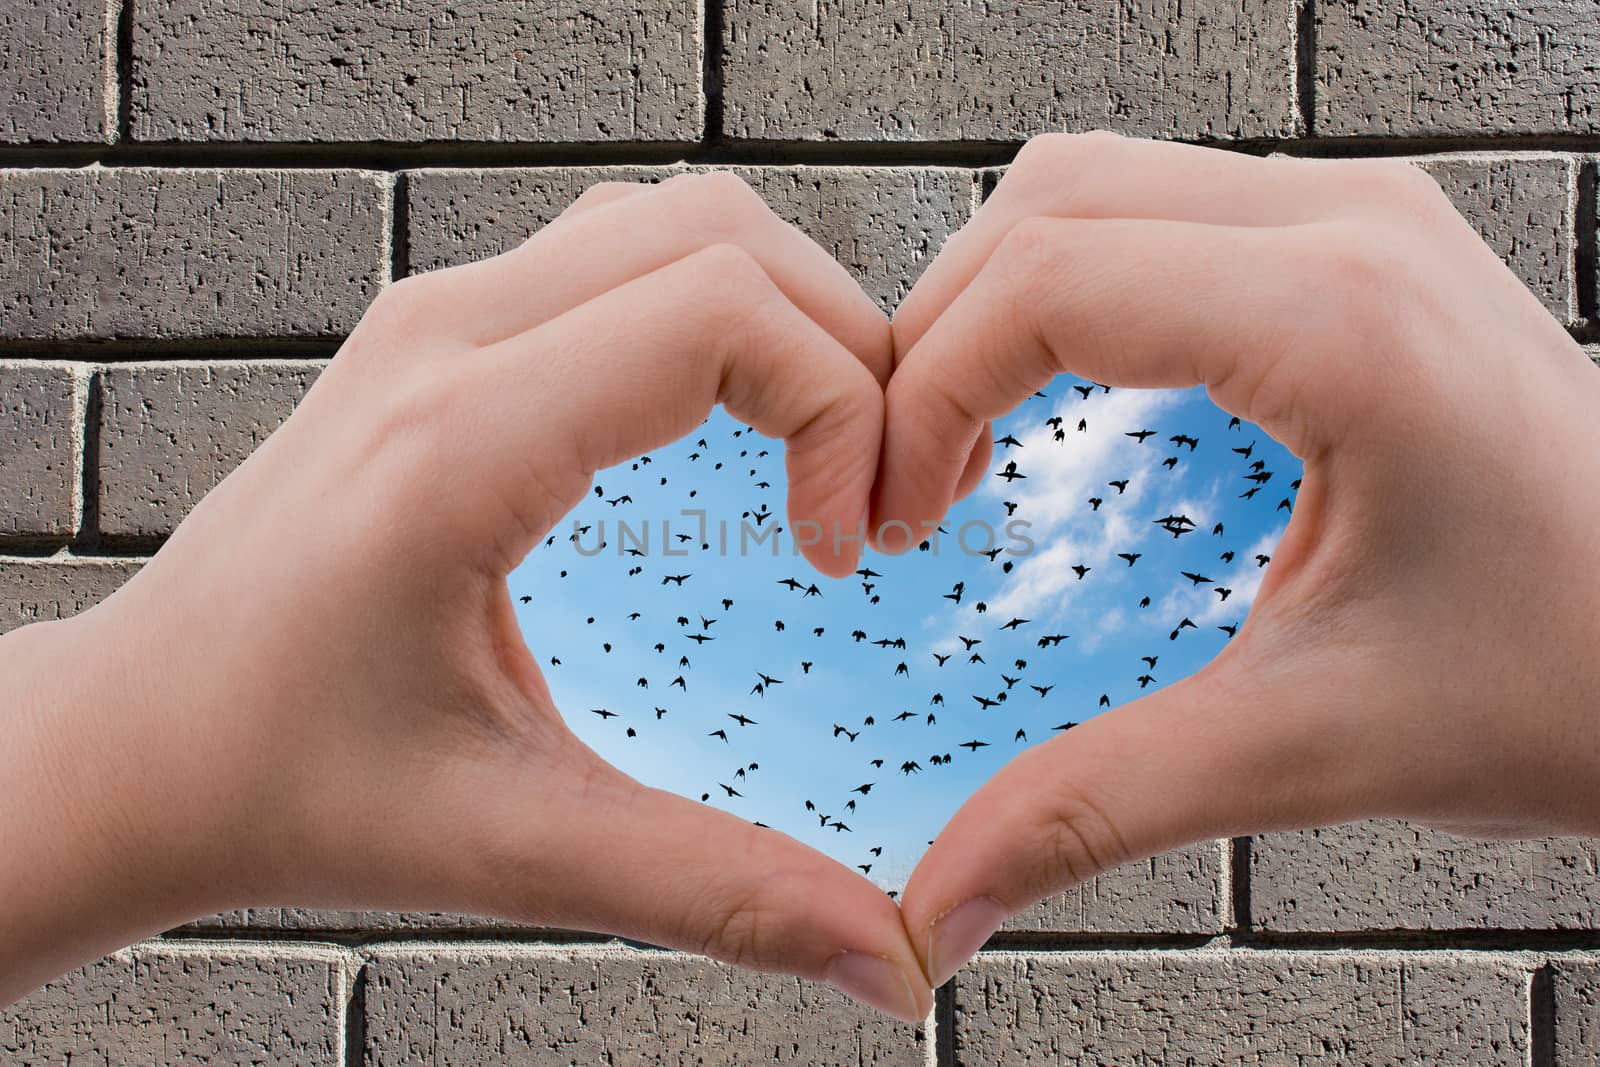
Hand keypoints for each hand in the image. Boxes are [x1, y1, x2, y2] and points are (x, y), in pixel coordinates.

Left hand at [0, 172, 933, 1020]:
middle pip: (724, 237)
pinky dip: (715, 311)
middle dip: (844, 350)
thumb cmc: (275, 781)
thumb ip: (712, 891)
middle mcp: (442, 341)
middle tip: (865, 495)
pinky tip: (726, 424)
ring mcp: (435, 321)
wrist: (135, 742)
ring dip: (785, 316)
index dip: (840, 410)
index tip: (847, 546)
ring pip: (676, 222)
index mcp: (457, 445)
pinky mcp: (440, 337)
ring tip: (820, 448)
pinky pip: (619, 255)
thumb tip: (883, 952)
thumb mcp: (507, 844)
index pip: (720, 312)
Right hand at [874, 130, 1599, 986]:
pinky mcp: (1358, 255)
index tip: (892, 512)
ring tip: (970, 442)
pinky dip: (1071, 297)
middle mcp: (1354, 232)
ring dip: (1000, 306)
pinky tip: (1067, 403)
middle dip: (941, 341)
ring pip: (1096, 189)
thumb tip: (945, 894)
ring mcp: (1362, 225)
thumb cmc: (1579, 674)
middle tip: (910, 484)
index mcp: (1344, 321)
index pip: (1049, 282)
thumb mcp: (1316, 744)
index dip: (925, 393)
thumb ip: (1100, 806)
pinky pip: (1159, 217)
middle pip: (1051, 207)